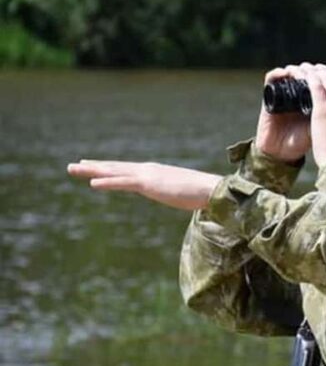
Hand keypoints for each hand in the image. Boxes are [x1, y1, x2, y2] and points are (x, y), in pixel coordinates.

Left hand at [67, 160, 221, 210]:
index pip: (126, 170)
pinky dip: (107, 182)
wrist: (212, 189)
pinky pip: (123, 183)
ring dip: (92, 171)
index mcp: (154, 173)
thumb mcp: (182, 193)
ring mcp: (147, 176)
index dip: (107, 168)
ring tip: (72, 169)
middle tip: (72, 166)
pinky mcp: (149, 184)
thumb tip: (178, 199)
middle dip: (93, 167)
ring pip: (114, 172)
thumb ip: (174, 193)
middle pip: (115, 168)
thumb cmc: (202, 193)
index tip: (92, 166)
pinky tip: (92, 183)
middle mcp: (148, 170)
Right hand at [256, 63, 320, 162]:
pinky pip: (271, 79)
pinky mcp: (269, 96)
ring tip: (303, 71)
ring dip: (297, 69)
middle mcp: (298, 93)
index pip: (320, 78)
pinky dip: (277, 74)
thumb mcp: (323, 127)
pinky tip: (285, 73)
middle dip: (313, 69)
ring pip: (290, 72)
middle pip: (307, 72)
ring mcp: (284, 93)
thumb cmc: (303, 141)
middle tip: (319, 70)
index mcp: (312, 98)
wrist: (282, 152)